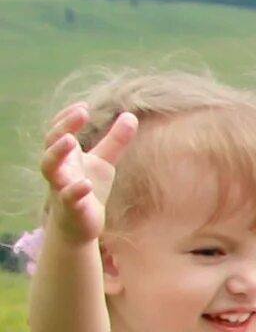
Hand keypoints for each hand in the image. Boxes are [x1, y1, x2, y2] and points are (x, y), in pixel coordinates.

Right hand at [37, 104, 134, 244]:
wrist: (80, 225)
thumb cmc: (87, 189)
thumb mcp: (103, 162)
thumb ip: (115, 140)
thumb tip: (130, 115)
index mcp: (66, 155)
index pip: (58, 130)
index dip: (67, 117)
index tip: (84, 106)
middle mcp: (59, 168)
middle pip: (51, 143)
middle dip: (63, 126)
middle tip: (81, 112)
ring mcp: (61, 187)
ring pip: (50, 167)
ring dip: (57, 152)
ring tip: (71, 140)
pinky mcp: (71, 208)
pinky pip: (68, 197)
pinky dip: (75, 190)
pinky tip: (85, 183)